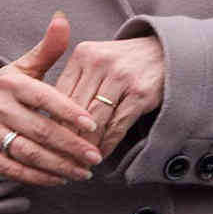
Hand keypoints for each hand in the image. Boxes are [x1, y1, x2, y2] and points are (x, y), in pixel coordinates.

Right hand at [0, 12, 102, 186]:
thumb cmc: (3, 88)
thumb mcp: (21, 66)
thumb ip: (47, 48)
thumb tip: (62, 18)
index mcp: (10, 83)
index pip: (44, 98)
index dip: (69, 112)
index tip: (92, 124)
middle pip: (41, 130)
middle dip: (71, 146)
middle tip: (95, 156)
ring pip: (29, 153)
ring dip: (59, 165)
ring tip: (84, 172)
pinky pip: (14, 169)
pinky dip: (39, 177)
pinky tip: (60, 179)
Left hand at [52, 34, 165, 158]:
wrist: (162, 53)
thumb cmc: (121, 63)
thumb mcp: (95, 62)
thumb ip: (75, 84)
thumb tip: (52, 122)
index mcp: (83, 54)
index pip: (60, 94)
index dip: (53, 122)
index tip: (49, 143)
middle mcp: (100, 62)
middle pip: (76, 109)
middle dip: (68, 137)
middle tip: (63, 158)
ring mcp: (122, 77)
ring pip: (95, 120)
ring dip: (87, 145)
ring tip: (81, 160)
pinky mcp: (140, 93)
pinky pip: (117, 126)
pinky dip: (107, 144)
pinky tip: (102, 154)